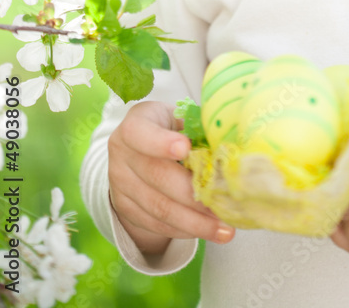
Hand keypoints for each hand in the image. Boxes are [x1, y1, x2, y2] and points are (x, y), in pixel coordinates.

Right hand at [108, 100, 235, 255]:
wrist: (137, 147)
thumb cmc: (168, 127)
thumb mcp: (178, 116)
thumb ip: (197, 126)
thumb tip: (227, 145)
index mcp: (134, 125)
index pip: (140, 133)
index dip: (161, 143)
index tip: (186, 149)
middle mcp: (122, 155)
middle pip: (157, 177)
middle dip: (193, 195)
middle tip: (224, 205)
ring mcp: (120, 185)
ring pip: (159, 208)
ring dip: (194, 222)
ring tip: (224, 229)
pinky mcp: (126, 209)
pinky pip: (156, 224)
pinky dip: (184, 229)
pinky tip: (208, 231)